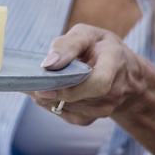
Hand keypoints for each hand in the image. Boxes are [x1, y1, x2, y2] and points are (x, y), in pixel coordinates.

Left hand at [31, 24, 147, 123]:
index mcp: (114, 63)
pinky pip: (62, 113)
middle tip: (30, 79)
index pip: (98, 82)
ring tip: (40, 80)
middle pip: (76, 97)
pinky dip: (51, 102)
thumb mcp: (88, 35)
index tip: (46, 79)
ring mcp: (102, 109)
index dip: (71, 86)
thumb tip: (47, 64)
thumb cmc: (101, 48)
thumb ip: (68, 45)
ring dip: (47, 95)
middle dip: (50, 88)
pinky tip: (50, 89)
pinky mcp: (89, 119)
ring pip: (64, 106)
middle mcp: (112, 91)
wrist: (124, 73)